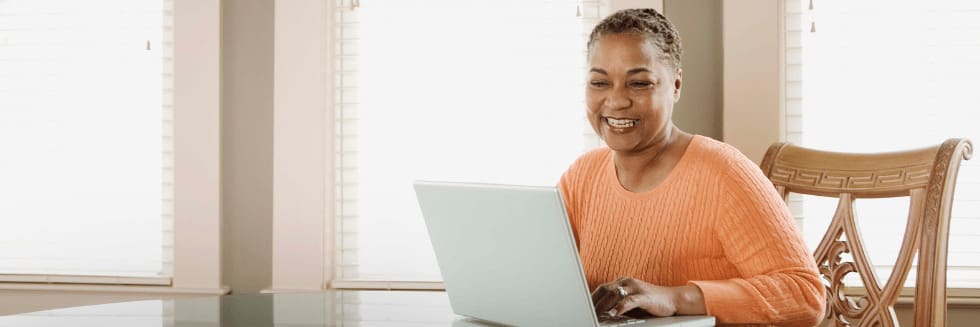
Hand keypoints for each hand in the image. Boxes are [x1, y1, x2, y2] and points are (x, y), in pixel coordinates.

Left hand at [591, 277, 706, 317]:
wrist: (673, 299)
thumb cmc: (651, 301)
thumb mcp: (631, 301)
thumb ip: (618, 304)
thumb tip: (602, 313)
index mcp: (622, 282)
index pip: (602, 288)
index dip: (591, 298)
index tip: (582, 306)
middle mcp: (627, 282)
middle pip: (605, 290)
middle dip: (594, 302)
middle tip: (586, 312)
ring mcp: (636, 288)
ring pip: (614, 294)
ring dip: (603, 305)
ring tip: (596, 314)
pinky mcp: (645, 296)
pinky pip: (629, 301)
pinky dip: (620, 307)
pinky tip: (614, 314)